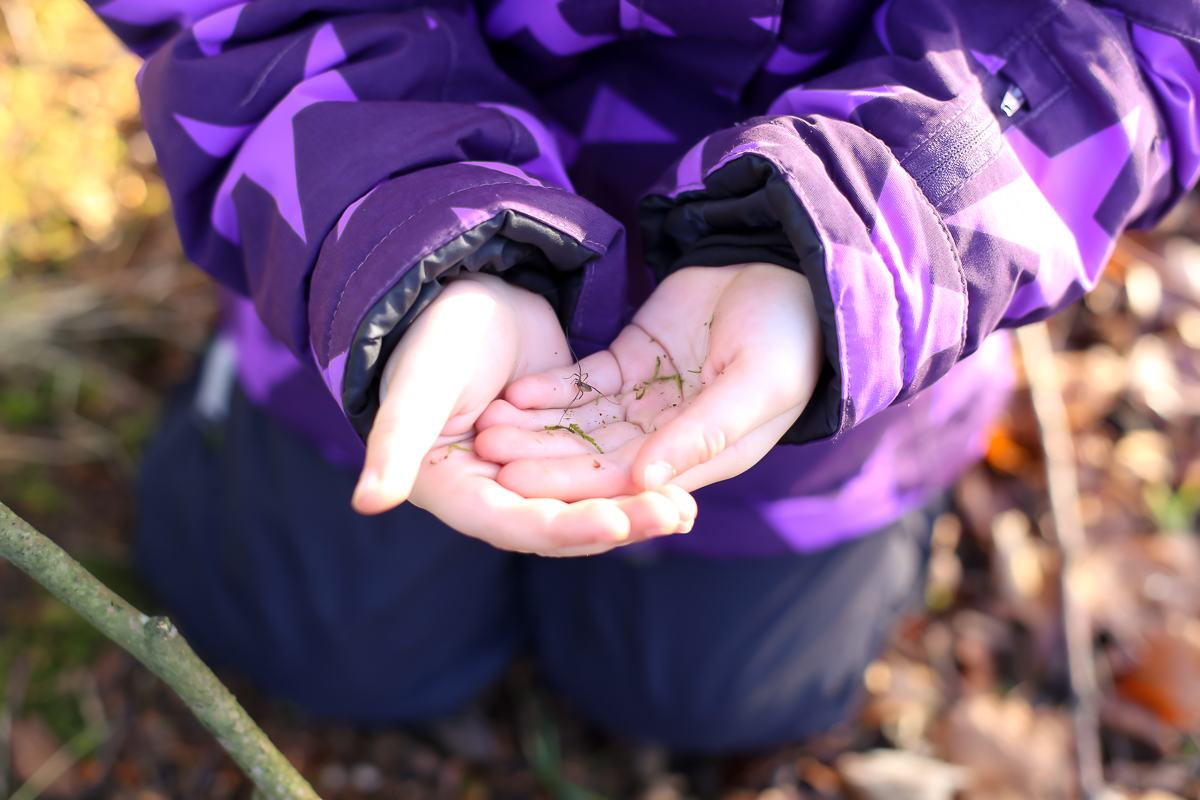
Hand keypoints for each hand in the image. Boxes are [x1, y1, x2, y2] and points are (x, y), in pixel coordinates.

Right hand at [350, 272, 695, 555]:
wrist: (459, 288)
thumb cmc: (428, 339)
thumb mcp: (417, 387)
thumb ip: (395, 443)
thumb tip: (367, 503)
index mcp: (457, 492)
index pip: (515, 524)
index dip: (564, 525)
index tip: (613, 522)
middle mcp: (497, 492)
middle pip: (562, 519)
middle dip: (619, 520)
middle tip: (676, 515)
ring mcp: (534, 469)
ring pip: (590, 495)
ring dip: (636, 502)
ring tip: (687, 505)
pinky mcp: (564, 442)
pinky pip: (605, 462)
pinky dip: (638, 468)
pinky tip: (682, 470)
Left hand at [474, 264, 823, 500]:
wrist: (793, 269)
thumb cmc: (791, 336)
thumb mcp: (757, 385)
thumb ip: (702, 433)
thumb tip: (643, 480)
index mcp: (704, 456)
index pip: (627, 481)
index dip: (572, 482)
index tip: (519, 484)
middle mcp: (671, 436)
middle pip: (594, 454)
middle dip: (541, 455)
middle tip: (486, 452)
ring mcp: (650, 398)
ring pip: (583, 420)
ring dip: (537, 424)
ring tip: (488, 422)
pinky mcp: (634, 361)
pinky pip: (586, 381)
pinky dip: (553, 387)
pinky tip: (517, 392)